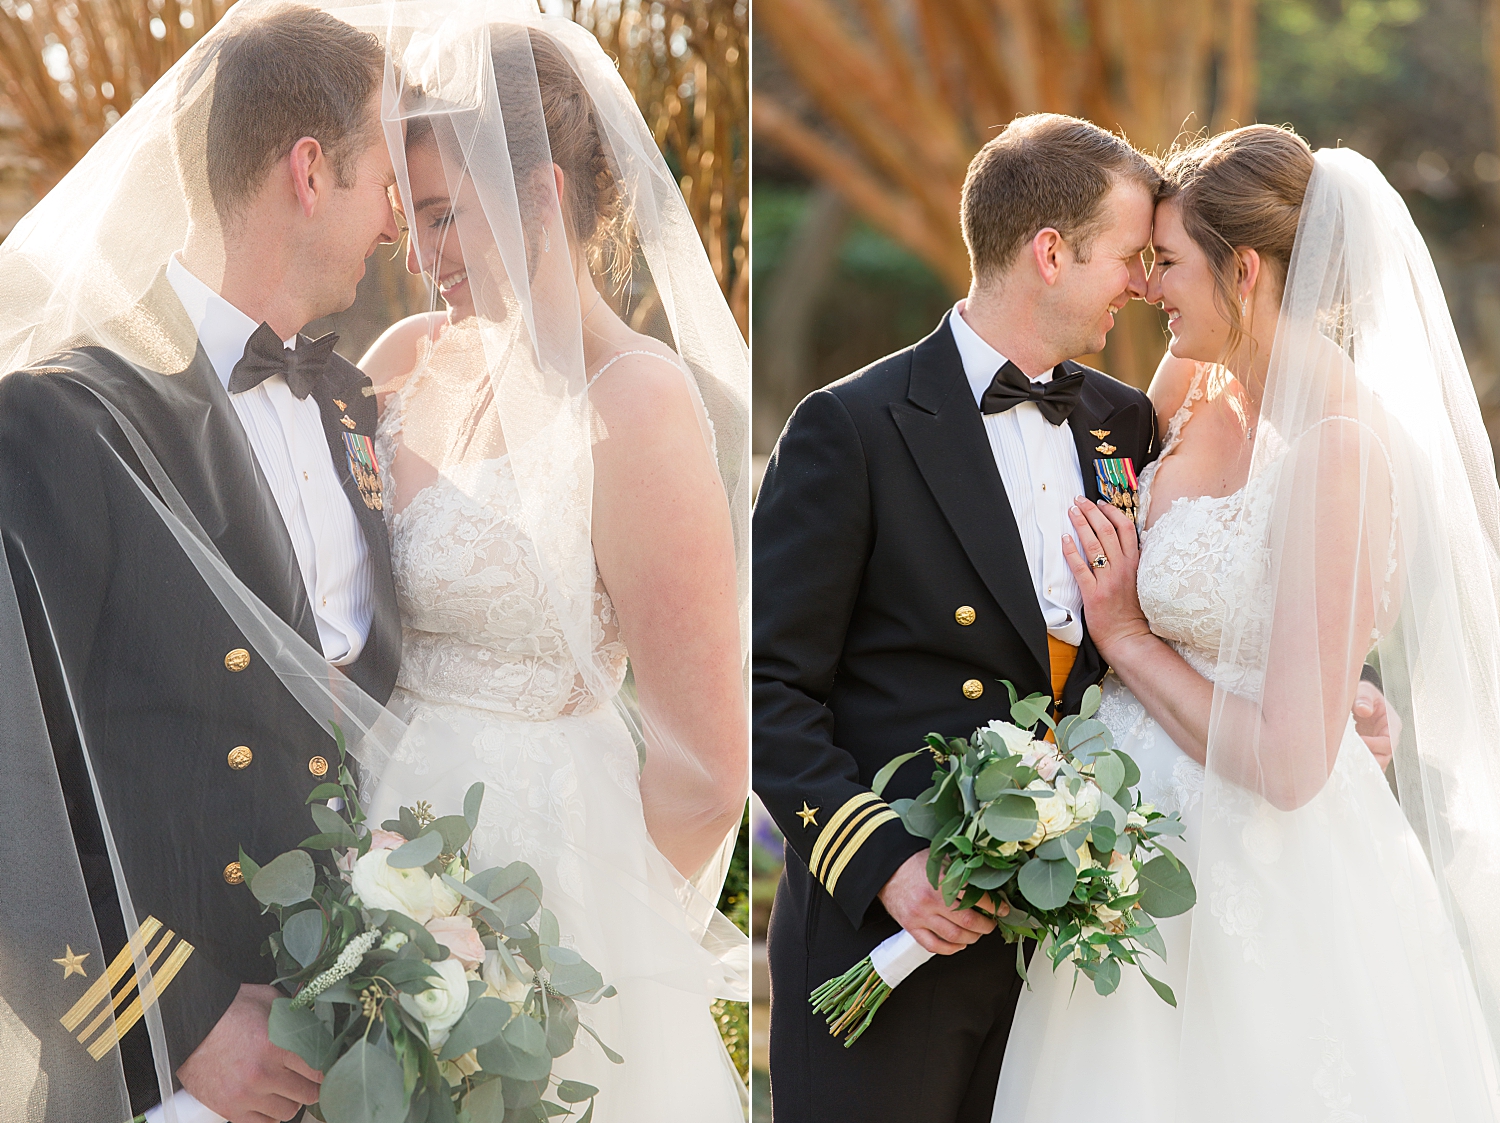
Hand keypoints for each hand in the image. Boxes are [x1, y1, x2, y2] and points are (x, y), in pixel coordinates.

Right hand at [177, 983, 321, 1122]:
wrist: (189, 1023)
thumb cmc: (230, 1009)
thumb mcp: (270, 1000)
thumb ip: (297, 1016)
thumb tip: (321, 1025)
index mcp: (277, 1045)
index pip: (319, 1069)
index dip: (327, 1068)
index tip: (327, 1065)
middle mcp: (263, 1074)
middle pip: (308, 1094)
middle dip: (311, 1084)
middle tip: (307, 1076)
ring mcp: (245, 1095)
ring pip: (288, 1111)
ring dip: (290, 1100)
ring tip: (285, 1086)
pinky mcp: (229, 1109)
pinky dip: (270, 1114)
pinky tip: (269, 1099)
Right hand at [877, 850, 1006, 954]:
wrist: (886, 868)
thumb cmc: (914, 862)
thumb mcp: (941, 859)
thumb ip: (962, 871)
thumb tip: (988, 882)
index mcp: (941, 881)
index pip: (975, 898)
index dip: (993, 906)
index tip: (1001, 908)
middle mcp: (931, 900)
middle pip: (968, 922)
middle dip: (986, 926)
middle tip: (991, 923)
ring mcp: (920, 916)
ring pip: (954, 937)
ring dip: (972, 938)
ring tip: (977, 934)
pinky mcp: (911, 927)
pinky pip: (934, 946)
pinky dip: (951, 949)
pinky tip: (959, 944)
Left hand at [1062, 496, 1150, 658]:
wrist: (1127, 637)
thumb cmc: (1130, 610)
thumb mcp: (1137, 579)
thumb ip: (1131, 560)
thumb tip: (1124, 540)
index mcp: (1135, 563)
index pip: (1126, 528)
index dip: (1112, 512)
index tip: (1099, 502)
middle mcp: (1123, 568)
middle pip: (1107, 531)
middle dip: (1092, 512)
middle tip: (1079, 500)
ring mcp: (1108, 580)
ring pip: (1094, 545)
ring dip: (1081, 525)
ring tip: (1071, 511)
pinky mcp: (1093, 593)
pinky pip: (1080, 568)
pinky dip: (1072, 551)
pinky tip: (1064, 539)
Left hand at [1353, 679, 1399, 772]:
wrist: (1357, 701)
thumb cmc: (1362, 695)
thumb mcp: (1364, 691)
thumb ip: (1364, 698)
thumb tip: (1364, 710)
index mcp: (1392, 724)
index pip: (1388, 743)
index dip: (1373, 745)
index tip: (1356, 742)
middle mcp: (1389, 738)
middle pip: (1384, 758)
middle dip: (1367, 760)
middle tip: (1349, 758)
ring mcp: (1380, 747)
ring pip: (1376, 764)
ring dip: (1362, 766)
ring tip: (1346, 763)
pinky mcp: (1371, 752)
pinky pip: (1368, 764)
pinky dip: (1359, 767)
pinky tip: (1345, 765)